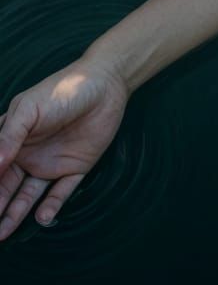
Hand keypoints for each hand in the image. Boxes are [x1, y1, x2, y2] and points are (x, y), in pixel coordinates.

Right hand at [0, 57, 130, 238]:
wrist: (107, 83)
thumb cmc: (63, 89)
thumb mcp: (30, 108)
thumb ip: (9, 136)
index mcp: (12, 140)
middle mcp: (28, 156)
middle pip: (6, 187)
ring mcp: (51, 163)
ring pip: (28, 196)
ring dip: (15, 214)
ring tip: (2, 234)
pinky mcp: (75, 168)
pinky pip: (61, 192)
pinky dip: (52, 206)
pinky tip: (42, 218)